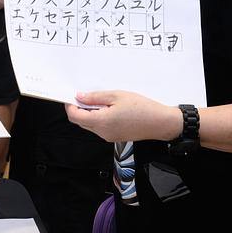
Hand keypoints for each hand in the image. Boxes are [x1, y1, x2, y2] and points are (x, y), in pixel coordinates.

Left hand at [65, 90, 183, 143]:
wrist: (161, 122)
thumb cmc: (143, 108)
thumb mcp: (116, 96)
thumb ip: (95, 97)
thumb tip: (80, 97)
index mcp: (101, 122)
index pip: (74, 116)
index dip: (70, 105)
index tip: (73, 96)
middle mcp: (102, 132)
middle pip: (80, 122)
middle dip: (79, 109)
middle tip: (86, 96)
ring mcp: (108, 136)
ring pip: (89, 125)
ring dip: (89, 114)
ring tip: (102, 102)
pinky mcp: (114, 137)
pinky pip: (99, 128)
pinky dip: (98, 118)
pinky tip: (109, 109)